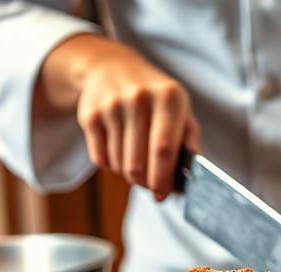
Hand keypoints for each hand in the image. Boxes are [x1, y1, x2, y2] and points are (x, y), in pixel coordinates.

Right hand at [55, 35, 199, 199]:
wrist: (112, 67)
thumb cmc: (155, 97)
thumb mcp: (179, 107)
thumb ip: (189, 139)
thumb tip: (189, 175)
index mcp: (168, 97)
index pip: (164, 149)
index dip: (163, 178)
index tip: (163, 194)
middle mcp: (139, 98)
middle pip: (138, 164)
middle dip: (145, 183)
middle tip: (150, 185)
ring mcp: (112, 106)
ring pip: (119, 165)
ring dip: (128, 174)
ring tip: (136, 161)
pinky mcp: (90, 115)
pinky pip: (100, 160)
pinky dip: (111, 165)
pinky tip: (119, 151)